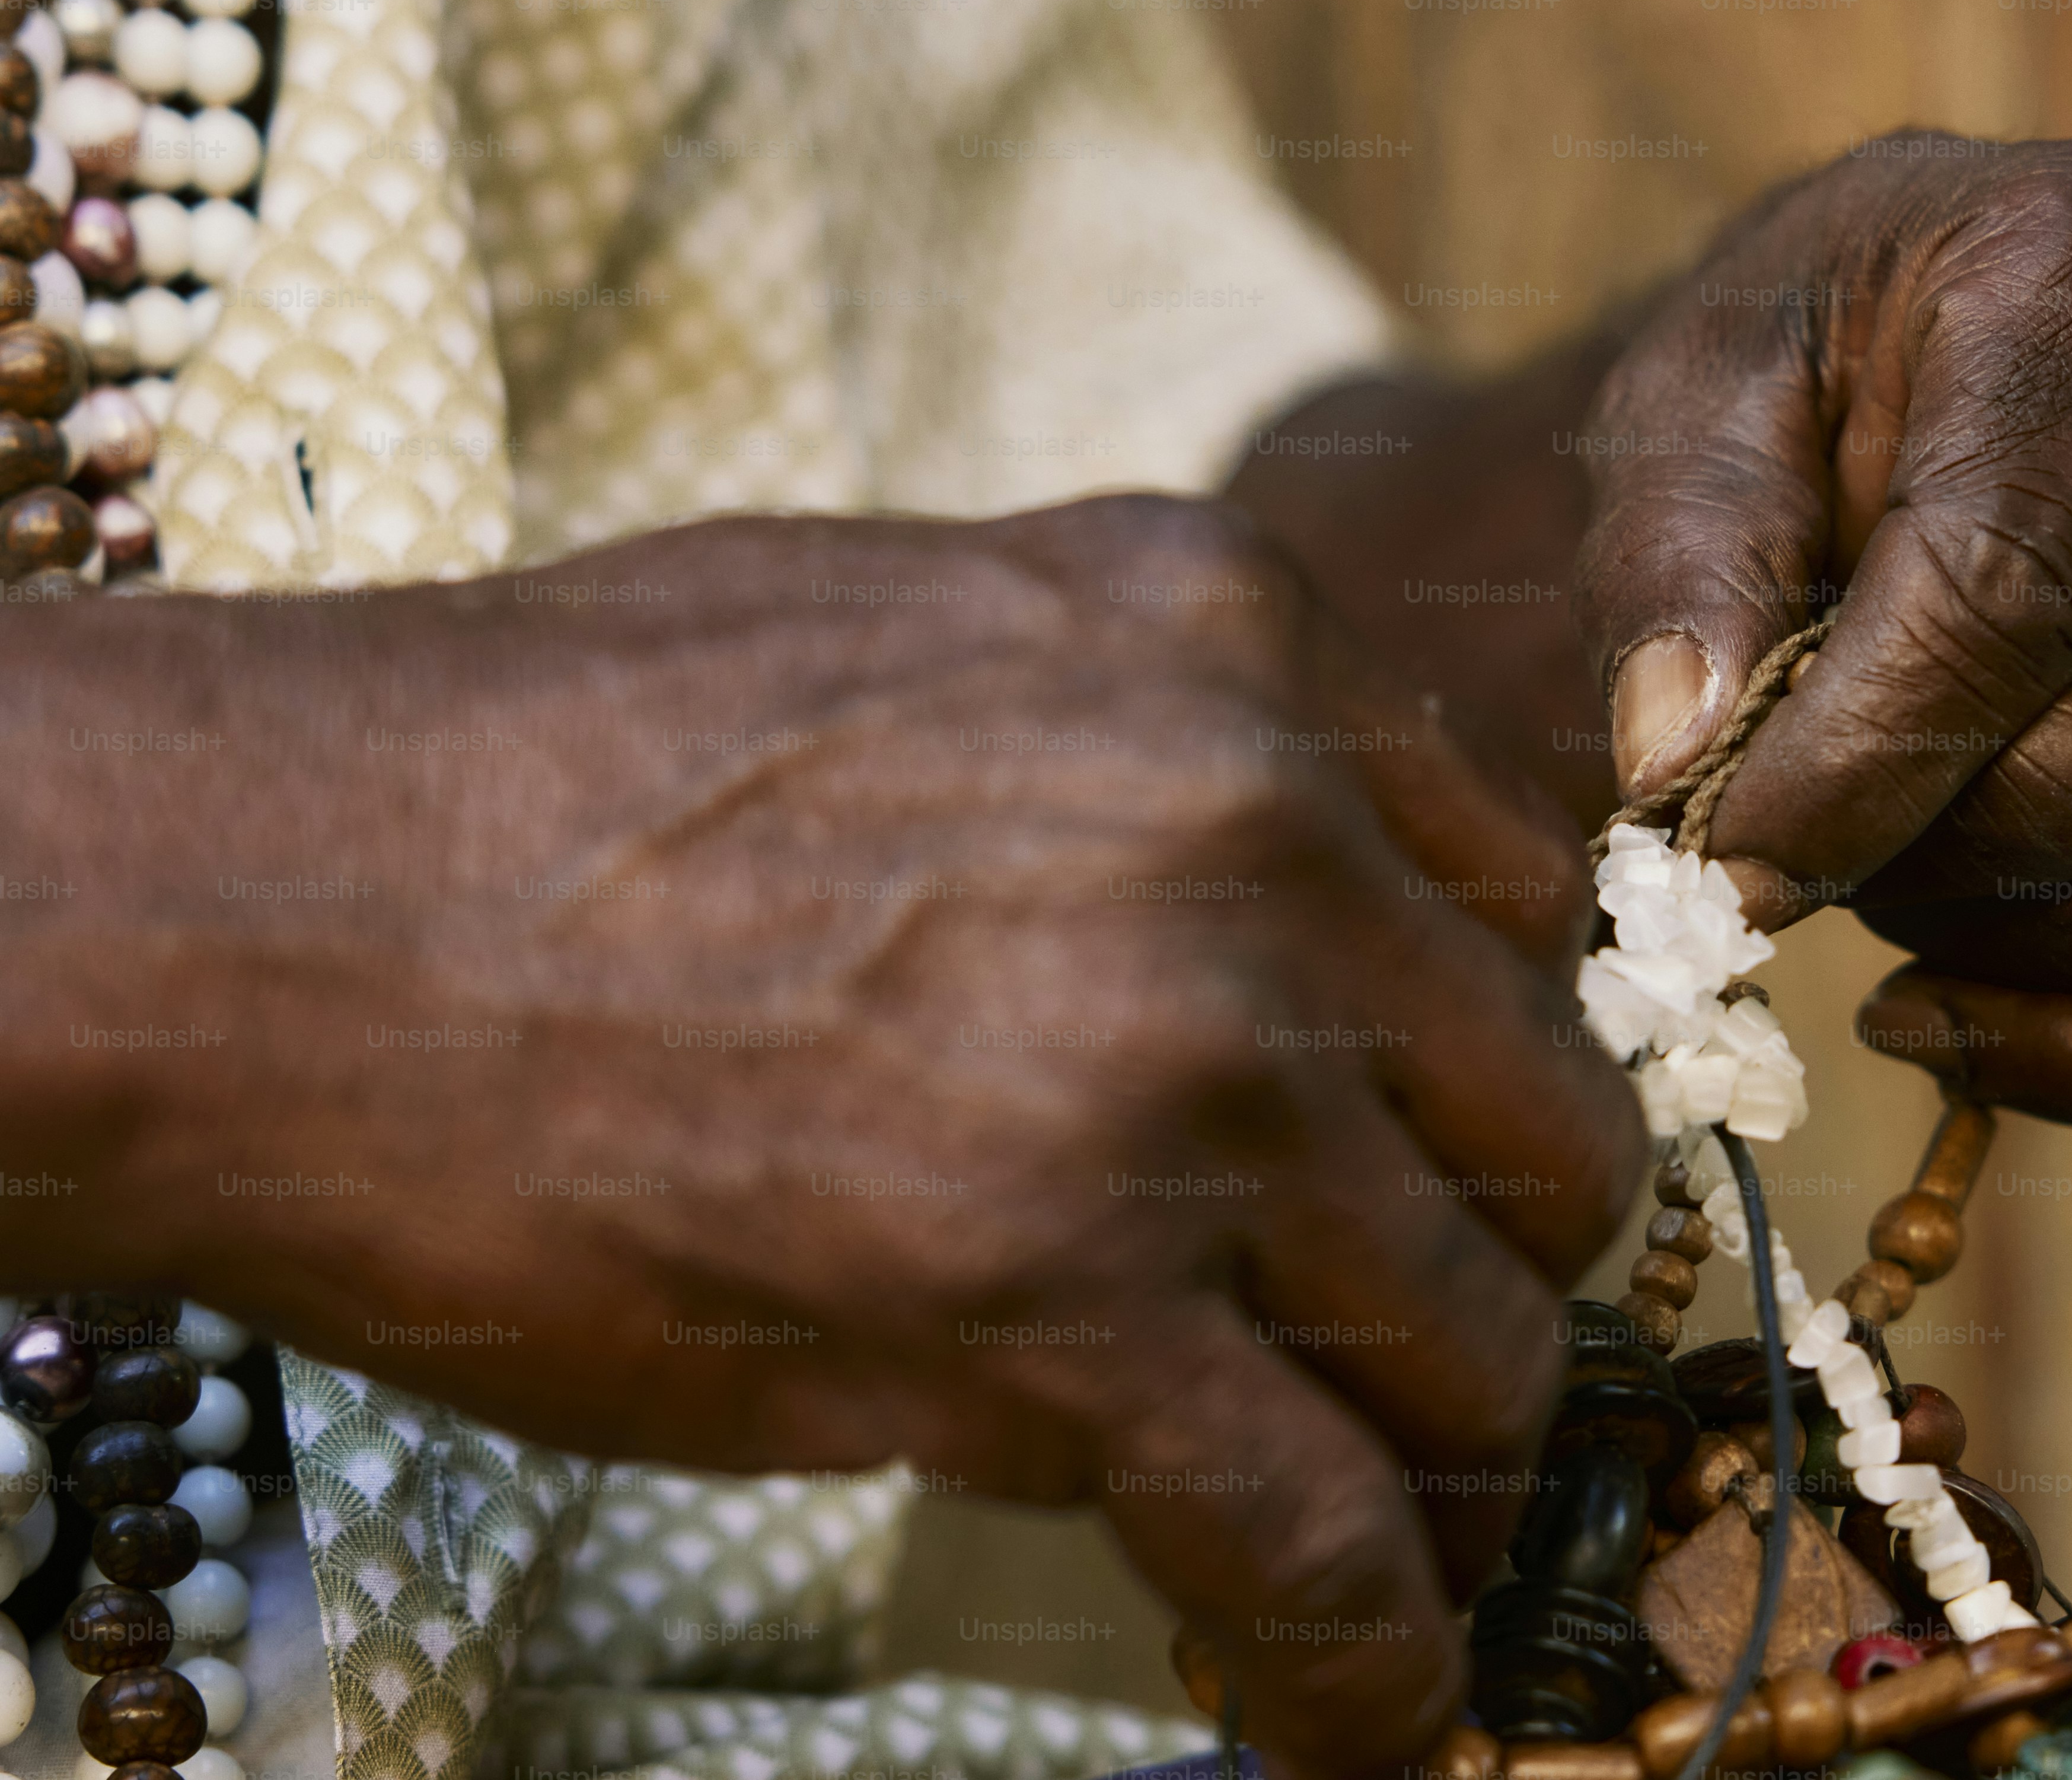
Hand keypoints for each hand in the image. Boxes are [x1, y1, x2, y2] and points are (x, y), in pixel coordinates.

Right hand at [8, 501, 1640, 1775]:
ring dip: (1439, 1462)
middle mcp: (1258, 824)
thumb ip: (1166, 766)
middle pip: (1540, 1120)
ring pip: (1470, 1333)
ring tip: (1377, 1539)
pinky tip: (1358, 1703)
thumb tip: (1309, 946)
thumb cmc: (566, 776)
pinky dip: (1365, 1650)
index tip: (1450, 1162)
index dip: (1485, 1066)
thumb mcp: (944, 647)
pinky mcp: (1055, 1296)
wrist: (284, 902)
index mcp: (1239, 644)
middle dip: (1491, 1262)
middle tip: (1408, 1352)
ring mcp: (1175, 1061)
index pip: (1524, 901)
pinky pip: (1317, 1526)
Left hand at [1575, 137, 2071, 1123]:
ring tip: (1890, 839)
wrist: (1973, 359)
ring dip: (1983, 938)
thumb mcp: (1693, 407)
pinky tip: (1965, 1013)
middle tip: (1795, 825)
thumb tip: (1683, 770)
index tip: (1720, 875)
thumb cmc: (1819, 377)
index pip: (2003, 598)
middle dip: (1900, 860)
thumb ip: (1673, 575)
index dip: (1847, 776)